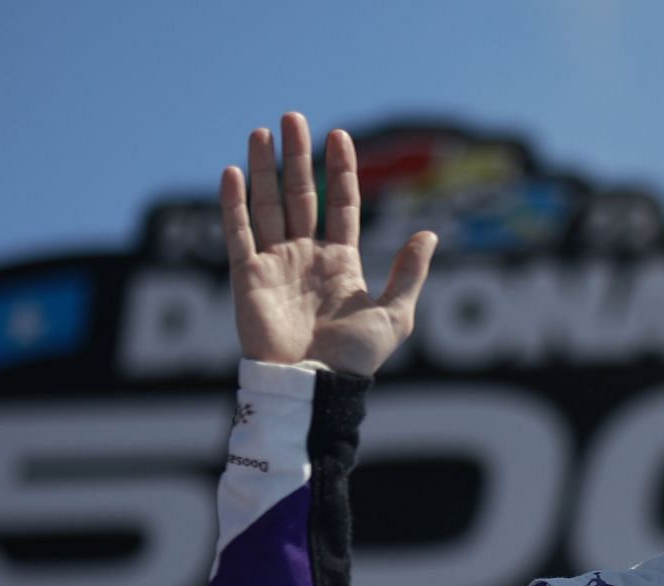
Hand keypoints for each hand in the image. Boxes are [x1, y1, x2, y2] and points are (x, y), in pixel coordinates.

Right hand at [220, 112, 436, 376]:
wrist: (315, 388)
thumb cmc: (355, 360)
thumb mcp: (395, 314)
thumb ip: (409, 273)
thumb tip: (429, 233)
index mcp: (340, 264)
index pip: (340, 206)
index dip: (340, 171)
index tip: (339, 135)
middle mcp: (305, 259)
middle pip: (300, 196)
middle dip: (297, 157)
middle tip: (293, 117)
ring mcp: (275, 267)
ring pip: (268, 206)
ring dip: (264, 168)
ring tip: (263, 131)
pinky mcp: (248, 279)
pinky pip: (239, 234)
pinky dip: (234, 204)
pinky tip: (234, 172)